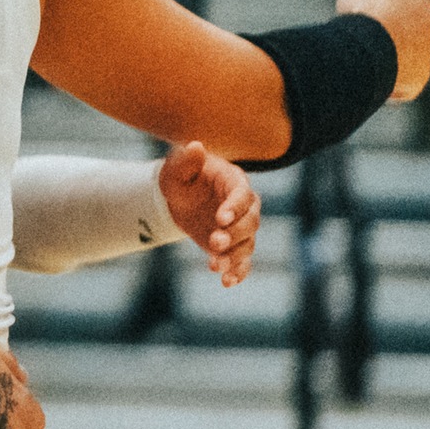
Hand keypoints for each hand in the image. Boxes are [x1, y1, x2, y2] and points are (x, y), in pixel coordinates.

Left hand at [159, 141, 258, 285]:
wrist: (178, 198)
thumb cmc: (180, 177)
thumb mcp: (178, 168)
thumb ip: (187, 160)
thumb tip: (196, 146)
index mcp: (234, 182)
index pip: (242, 195)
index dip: (235, 207)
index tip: (220, 219)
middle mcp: (244, 206)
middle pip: (251, 222)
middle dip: (234, 234)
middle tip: (214, 242)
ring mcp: (241, 227)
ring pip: (248, 244)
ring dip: (235, 257)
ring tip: (215, 266)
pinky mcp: (234, 245)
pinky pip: (243, 260)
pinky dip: (238, 272)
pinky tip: (227, 282)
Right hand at [335, 0, 429, 101]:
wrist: (369, 46)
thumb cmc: (366, 7)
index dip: (388, 1)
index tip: (370, 7)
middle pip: (418, 24)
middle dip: (402, 28)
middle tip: (374, 33)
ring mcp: (428, 52)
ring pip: (415, 52)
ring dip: (400, 54)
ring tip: (373, 57)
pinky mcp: (420, 77)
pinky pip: (408, 79)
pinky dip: (396, 79)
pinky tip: (377, 77)